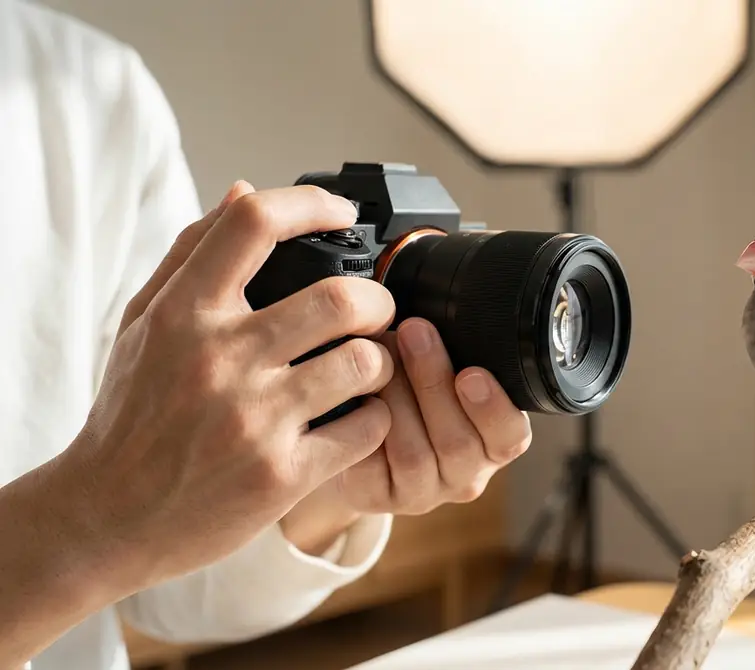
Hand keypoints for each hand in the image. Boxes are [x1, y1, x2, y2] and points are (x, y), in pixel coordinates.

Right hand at [60, 182, 396, 592]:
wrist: (105, 517)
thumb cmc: (131, 415)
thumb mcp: (144, 325)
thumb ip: (191, 253)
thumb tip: (243, 190)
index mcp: (183, 313)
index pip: (253, 224)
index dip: (312, 204)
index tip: (342, 213)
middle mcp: (220, 359)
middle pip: (340, 298)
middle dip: (377, 300)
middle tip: (377, 311)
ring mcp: (253, 419)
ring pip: (364, 362)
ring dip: (381, 361)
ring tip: (367, 367)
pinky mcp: (281, 475)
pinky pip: (367, 428)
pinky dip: (375, 419)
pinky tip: (357, 418)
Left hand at [282, 318, 531, 547]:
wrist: (356, 433)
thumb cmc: (408, 391)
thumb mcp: (440, 370)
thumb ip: (455, 351)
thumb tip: (437, 307)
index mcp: (492, 443)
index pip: (511, 437)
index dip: (494, 408)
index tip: (471, 372)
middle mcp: (464, 474)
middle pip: (458, 442)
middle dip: (433, 381)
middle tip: (413, 332)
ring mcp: (422, 492)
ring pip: (415, 454)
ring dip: (396, 397)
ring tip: (376, 354)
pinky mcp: (378, 498)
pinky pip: (372, 467)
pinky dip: (362, 425)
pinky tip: (354, 393)